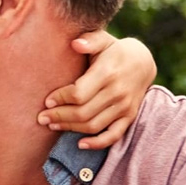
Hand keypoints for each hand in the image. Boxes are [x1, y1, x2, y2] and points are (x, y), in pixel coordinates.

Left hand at [37, 30, 155, 149]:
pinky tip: (80, 144)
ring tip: (53, 126)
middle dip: (59, 117)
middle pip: (83, 112)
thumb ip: (90, 40)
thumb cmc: (114, 51)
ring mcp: (125, 106)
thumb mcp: (103, 40)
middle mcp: (117, 92)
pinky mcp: (129, 116)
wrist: (143, 62)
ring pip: (94, 125)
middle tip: (42, 118)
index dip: (60, 99)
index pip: (79, 93)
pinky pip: (114, 135)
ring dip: (71, 129)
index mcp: (107, 73)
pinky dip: (98, 143)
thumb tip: (75, 43)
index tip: (46, 101)